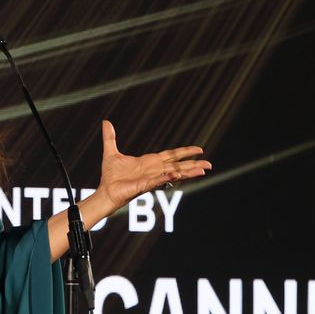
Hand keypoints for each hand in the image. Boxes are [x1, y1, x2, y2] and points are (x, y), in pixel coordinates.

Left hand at [96, 119, 211, 213]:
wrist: (105, 191)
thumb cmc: (110, 176)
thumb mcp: (111, 152)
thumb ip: (110, 137)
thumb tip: (106, 122)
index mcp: (150, 162)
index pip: (172, 156)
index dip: (185, 152)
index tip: (199, 150)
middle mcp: (154, 171)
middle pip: (178, 165)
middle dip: (193, 164)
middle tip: (209, 164)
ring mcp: (151, 178)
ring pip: (173, 173)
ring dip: (188, 172)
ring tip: (203, 170)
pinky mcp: (144, 185)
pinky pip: (158, 180)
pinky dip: (168, 177)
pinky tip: (178, 174)